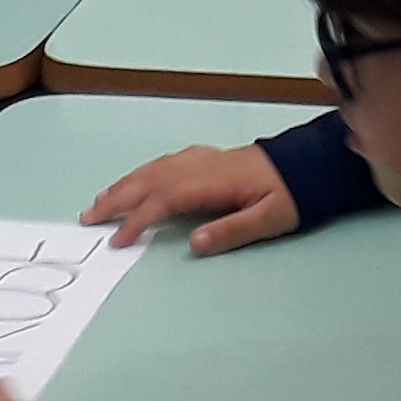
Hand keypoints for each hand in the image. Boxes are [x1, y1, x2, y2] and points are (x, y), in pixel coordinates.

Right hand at [83, 143, 295, 255]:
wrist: (312, 163)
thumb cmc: (295, 193)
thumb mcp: (272, 217)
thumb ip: (233, 231)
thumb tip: (194, 243)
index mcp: (216, 180)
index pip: (166, 198)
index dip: (139, 219)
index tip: (118, 240)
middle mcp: (204, 165)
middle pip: (151, 179)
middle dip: (118, 198)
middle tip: (88, 217)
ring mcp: (205, 158)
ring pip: (156, 168)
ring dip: (126, 183)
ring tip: (101, 201)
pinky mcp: (210, 158)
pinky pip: (167, 162)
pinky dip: (145, 171)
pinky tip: (138, 179)